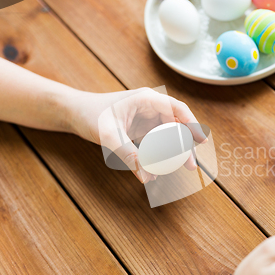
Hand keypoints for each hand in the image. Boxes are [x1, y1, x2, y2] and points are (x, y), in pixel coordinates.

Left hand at [69, 88, 205, 182]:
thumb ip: (128, 154)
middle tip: (190, 166)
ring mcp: (146, 119)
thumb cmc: (90, 115)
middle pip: (176, 126)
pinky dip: (159, 156)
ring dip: (173, 152)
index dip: (192, 124)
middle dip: (185, 146)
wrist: (73, 113)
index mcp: (147, 99)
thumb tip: (147, 176)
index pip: (177, 109)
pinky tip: (158, 169)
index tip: (202, 140)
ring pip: (168, 136)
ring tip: (178, 168)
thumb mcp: (108, 135)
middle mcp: (150, 107)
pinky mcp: (140, 130)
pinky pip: (155, 143)